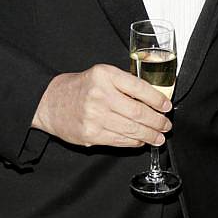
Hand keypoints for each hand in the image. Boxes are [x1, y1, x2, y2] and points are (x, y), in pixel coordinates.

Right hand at [32, 65, 171, 147]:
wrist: (51, 102)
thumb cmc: (81, 87)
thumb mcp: (102, 75)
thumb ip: (125, 84)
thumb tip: (154, 99)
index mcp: (105, 75)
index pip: (139, 88)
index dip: (157, 99)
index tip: (166, 106)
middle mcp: (100, 95)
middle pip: (138, 112)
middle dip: (157, 121)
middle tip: (166, 125)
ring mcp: (95, 117)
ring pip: (131, 129)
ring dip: (150, 135)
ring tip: (159, 136)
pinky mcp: (91, 134)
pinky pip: (119, 140)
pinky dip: (134, 142)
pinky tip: (141, 140)